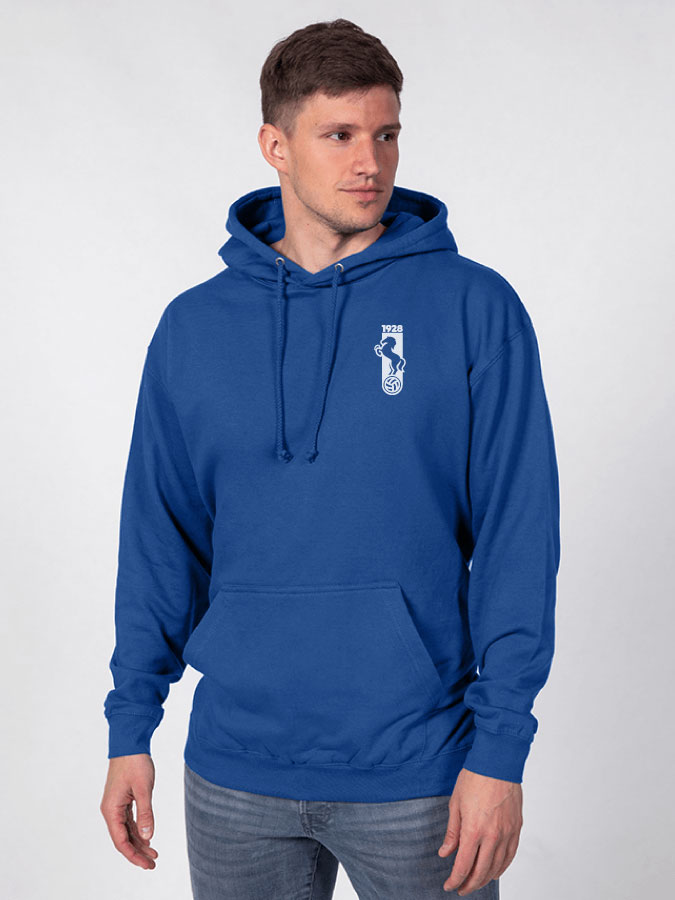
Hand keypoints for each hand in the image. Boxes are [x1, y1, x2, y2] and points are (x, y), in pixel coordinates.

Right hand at [100, 753, 158, 868]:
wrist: (129, 743)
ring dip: (139, 842)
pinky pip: (129, 821)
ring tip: (153, 853)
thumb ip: (145, 813)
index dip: (133, 855)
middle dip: (137, 852)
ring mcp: (116, 805)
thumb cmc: (135, 763)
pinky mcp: (122, 800)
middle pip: (123, 838)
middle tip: (153, 863)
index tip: (147, 864)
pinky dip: (138, 830)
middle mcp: (110, 810)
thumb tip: (148, 836)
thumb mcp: (143, 788)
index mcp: (111, 809)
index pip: (120, 840)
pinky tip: (147, 837)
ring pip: (126, 831)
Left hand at [438, 767, 521, 894]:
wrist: (497, 762)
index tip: (449, 886)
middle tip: (461, 888)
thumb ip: (452, 832)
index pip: (463, 866)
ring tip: (476, 882)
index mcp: (474, 830)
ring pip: (497, 867)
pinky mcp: (516, 827)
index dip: (455, 880)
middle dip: (469, 884)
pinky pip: (510, 855)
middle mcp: (492, 836)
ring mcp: (507, 833)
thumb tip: (445, 852)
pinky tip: (495, 871)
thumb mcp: (455, 803)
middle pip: (481, 871)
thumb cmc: (474, 778)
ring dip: (485, 879)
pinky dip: (502, 867)